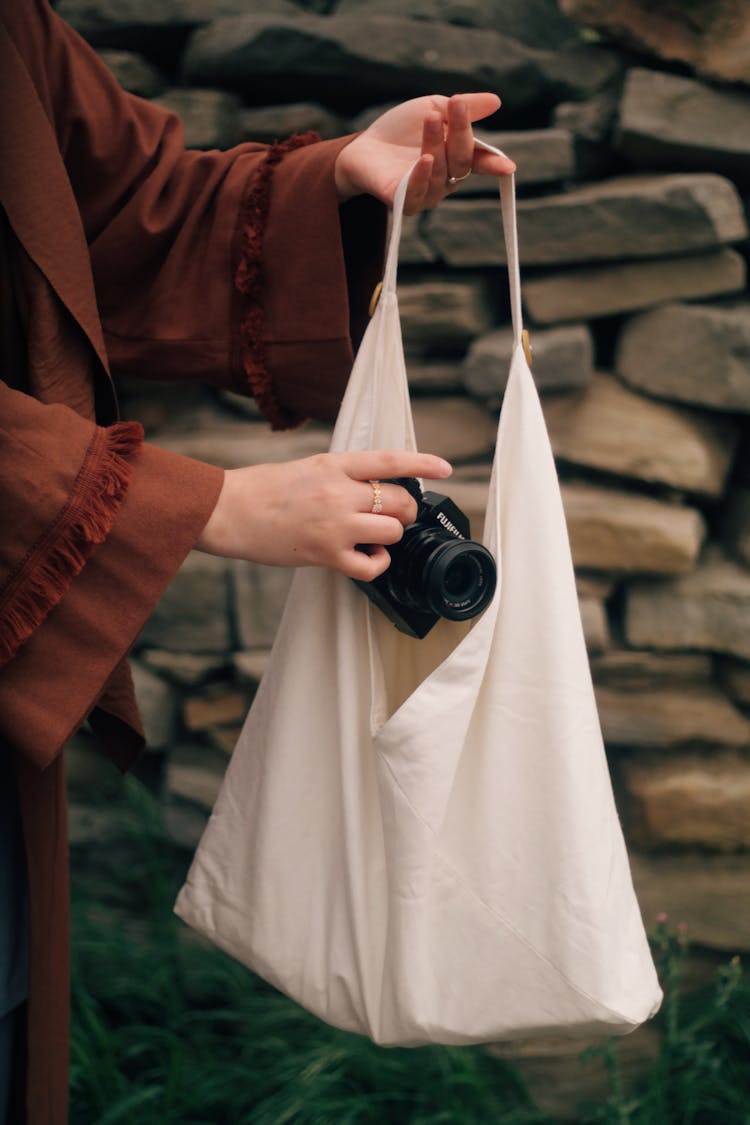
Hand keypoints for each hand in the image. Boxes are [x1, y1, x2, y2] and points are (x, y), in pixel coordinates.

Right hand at [196, 450, 451, 580]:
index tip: (446, 468)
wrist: (228, 511)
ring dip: (391, 535)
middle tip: (396, 515)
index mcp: (334, 464)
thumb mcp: (307, 467)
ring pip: (393, 530)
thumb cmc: (262, 489)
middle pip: (399, 500)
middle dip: (406, 509)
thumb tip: (372, 488)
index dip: (423, 463)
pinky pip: (372, 564)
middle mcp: (339, 492)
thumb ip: (341, 475)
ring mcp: (335, 524)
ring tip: (375, 536)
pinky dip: (378, 563)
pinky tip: (369, 556)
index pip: (390, 460)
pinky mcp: (327, 554)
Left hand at [334, 93, 515, 213]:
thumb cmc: (400, 130)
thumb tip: (496, 101)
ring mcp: (426, 193)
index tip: (507, 166)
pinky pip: (417, 194)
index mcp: (456, 158)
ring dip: (435, 143)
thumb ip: (462, 108)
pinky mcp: (403, 202)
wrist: (362, 146)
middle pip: (461, 160)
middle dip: (461, 132)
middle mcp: (446, 180)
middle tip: (456, 104)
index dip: (493, 164)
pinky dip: (421, 177)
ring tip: (429, 118)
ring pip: (439, 171)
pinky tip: (424, 160)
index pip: (479, 161)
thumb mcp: (432, 108)